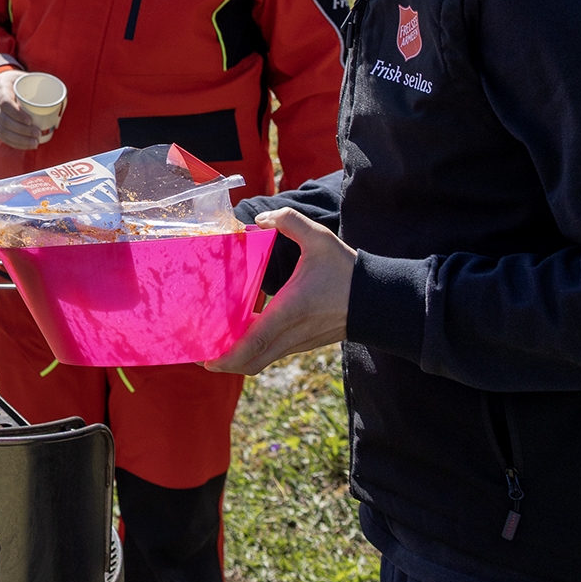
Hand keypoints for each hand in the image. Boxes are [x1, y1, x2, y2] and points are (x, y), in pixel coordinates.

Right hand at [0, 71, 50, 150]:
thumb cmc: (16, 81)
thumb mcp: (24, 77)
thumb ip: (38, 84)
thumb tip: (62, 96)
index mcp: (0, 88)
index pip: (5, 103)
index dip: (17, 114)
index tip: (30, 121)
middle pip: (4, 121)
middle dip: (22, 131)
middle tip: (38, 134)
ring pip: (2, 131)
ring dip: (19, 140)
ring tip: (35, 143)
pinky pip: (2, 137)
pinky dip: (15, 143)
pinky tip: (27, 146)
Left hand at [205, 208, 356, 374]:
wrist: (382, 301)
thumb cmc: (348, 271)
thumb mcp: (320, 239)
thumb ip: (289, 221)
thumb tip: (262, 219)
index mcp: (290, 311)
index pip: (253, 343)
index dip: (227, 355)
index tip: (205, 358)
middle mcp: (291, 334)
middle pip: (251, 362)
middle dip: (223, 362)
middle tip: (199, 352)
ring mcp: (298, 342)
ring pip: (261, 360)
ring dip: (237, 356)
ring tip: (214, 340)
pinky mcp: (304, 343)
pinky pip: (271, 353)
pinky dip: (253, 350)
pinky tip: (241, 331)